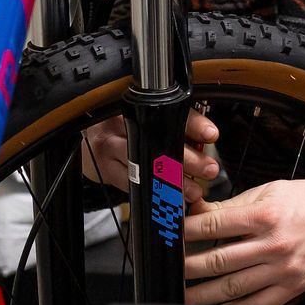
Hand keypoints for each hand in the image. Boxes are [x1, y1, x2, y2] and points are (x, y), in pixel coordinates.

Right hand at [81, 108, 219, 205]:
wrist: (93, 140)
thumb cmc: (127, 126)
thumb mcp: (151, 118)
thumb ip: (177, 123)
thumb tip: (208, 136)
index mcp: (136, 105)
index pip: (169, 112)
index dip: (192, 124)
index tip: (211, 134)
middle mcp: (120, 122)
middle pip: (158, 141)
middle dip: (188, 158)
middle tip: (209, 169)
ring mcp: (109, 146)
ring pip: (145, 165)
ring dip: (173, 180)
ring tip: (193, 190)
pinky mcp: (104, 168)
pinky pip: (130, 184)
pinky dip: (153, 193)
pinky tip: (168, 199)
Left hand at [183, 176, 304, 304]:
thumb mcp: (268, 192)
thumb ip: (232, 206)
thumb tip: (198, 213)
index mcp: (265, 215)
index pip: (215, 226)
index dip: (187, 232)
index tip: (172, 235)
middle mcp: (273, 244)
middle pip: (219, 260)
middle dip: (189, 266)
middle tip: (171, 269)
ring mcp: (283, 270)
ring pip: (233, 287)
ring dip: (203, 294)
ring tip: (183, 295)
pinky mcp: (292, 288)